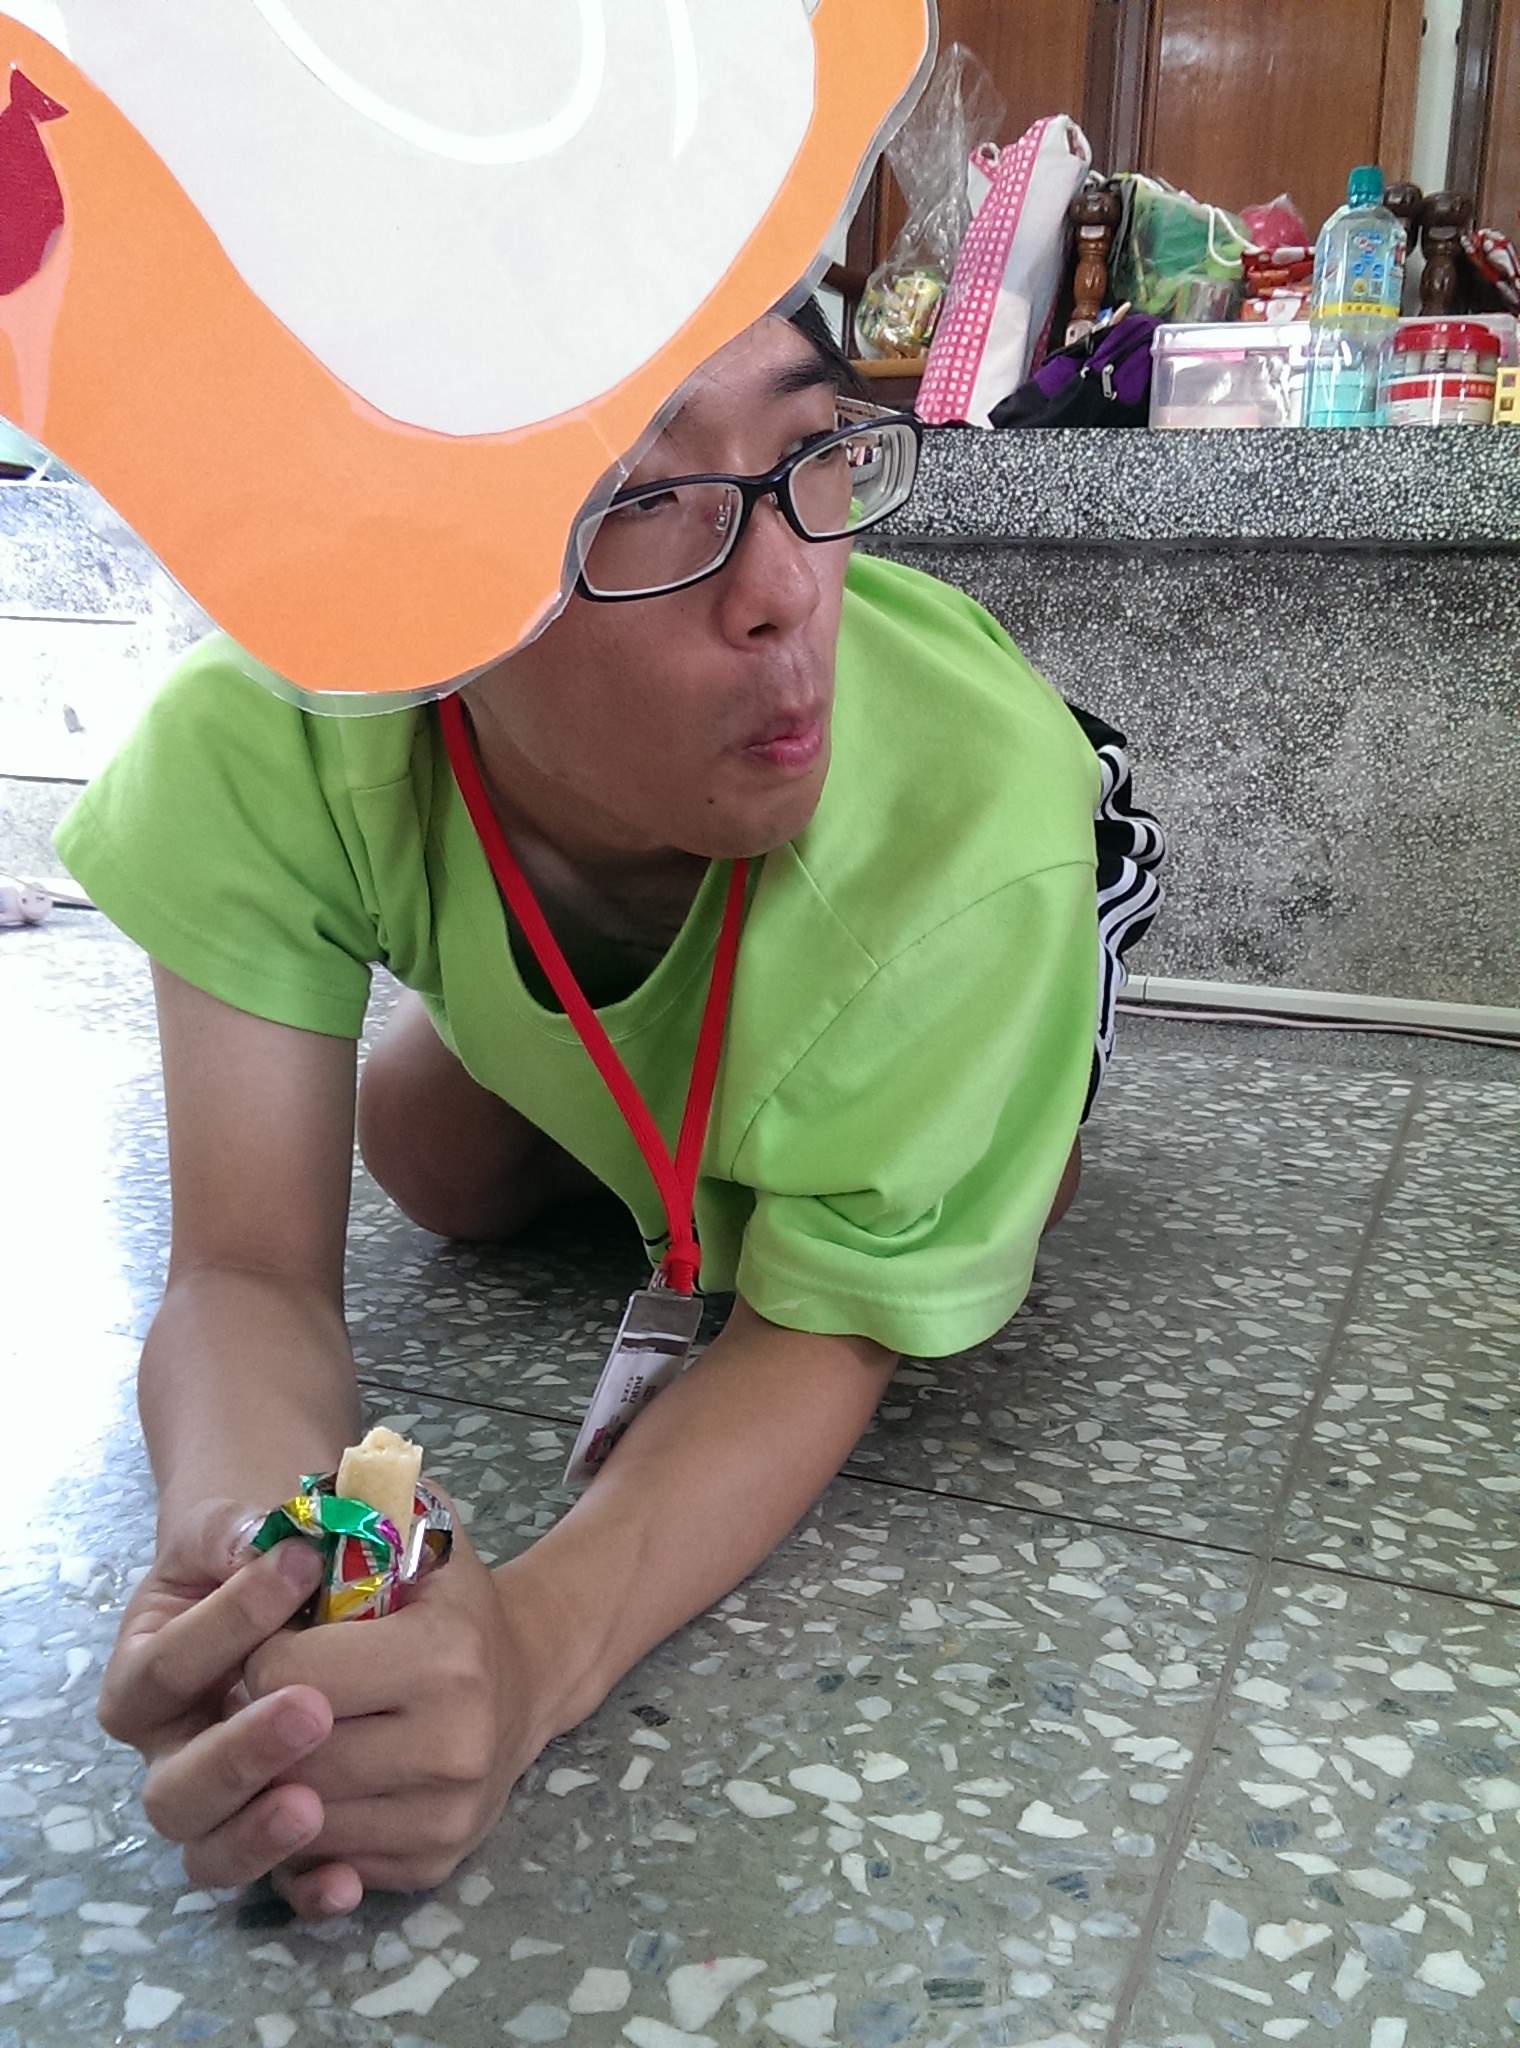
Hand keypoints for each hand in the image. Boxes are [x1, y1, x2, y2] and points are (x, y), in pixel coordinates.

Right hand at [98, 1500, 341, 1899]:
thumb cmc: (266, 1552)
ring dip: (259, 1831)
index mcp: (147, 1675)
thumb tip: (272, 1543)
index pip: (169, 1666)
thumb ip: (242, 1533)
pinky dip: (310, 1889)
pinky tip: (348, 1878)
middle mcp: (172, 1753)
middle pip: (176, 1788)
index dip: (230, 1620)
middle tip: (310, 1708)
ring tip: (313, 1803)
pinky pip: (282, 1886)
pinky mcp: (282, 1840)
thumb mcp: (241, 1525)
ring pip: (212, 1849)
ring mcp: (224, 1806)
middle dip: (240, 1752)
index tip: (301, 1564)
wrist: (316, 1588)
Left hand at [245, 1511, 538, 1913]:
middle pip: (290, 1753)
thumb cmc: (455, 1603)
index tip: (272, 1642)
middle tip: (258, 1697)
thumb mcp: (424, 1537)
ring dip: (273, 1780)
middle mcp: (453, 1746)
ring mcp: (446, 1815)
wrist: (529, 1677)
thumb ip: (364, 1507)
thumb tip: (289, 1512)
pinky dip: (305, 1827)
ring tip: (282, 1736)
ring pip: (302, 1815)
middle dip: (256, 1723)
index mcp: (444, 1658)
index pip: (289, 1675)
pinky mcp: (433, 1864)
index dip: (262, 1656)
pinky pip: (329, 1859)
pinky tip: (317, 1780)